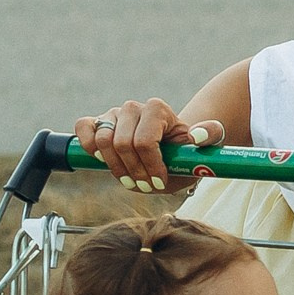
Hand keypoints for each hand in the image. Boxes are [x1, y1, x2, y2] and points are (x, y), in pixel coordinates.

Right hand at [76, 97, 225, 194]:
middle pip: (122, 144)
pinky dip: (88, 146)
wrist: (170, 149)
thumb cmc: (185, 151)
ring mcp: (114, 114)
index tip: (159, 182)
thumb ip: (210, 135)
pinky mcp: (98, 122)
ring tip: (131, 180)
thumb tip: (197, 136)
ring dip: (115, 168)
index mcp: (158, 109)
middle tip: (146, 185)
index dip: (150, 166)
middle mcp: (134, 108)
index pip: (145, 141)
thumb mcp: (203, 146)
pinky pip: (83, 127)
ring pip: (102, 141)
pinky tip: (103, 161)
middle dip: (134, 171)